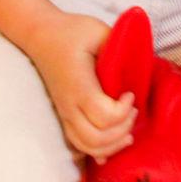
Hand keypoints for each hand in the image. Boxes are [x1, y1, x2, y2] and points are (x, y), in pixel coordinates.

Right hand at [30, 14, 135, 161]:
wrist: (41, 36)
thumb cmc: (71, 32)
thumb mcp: (98, 31)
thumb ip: (120, 48)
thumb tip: (139, 65)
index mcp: (78, 84)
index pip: (103, 115)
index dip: (123, 111)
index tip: (130, 94)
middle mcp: (69, 104)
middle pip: (96, 139)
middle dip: (122, 130)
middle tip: (133, 111)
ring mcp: (65, 113)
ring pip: (88, 147)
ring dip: (112, 144)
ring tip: (128, 129)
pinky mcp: (65, 116)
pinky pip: (80, 145)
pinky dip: (99, 150)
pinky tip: (113, 144)